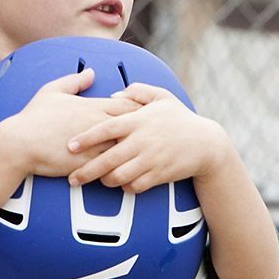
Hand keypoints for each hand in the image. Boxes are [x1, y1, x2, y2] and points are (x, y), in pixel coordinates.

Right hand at [0, 69, 139, 176]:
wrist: (18, 144)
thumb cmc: (33, 118)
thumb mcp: (51, 91)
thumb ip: (75, 81)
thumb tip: (92, 72)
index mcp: (93, 106)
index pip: (131, 104)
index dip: (140, 109)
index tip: (143, 115)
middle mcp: (98, 124)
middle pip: (136, 124)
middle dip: (144, 129)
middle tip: (150, 134)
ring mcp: (96, 145)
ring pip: (129, 146)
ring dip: (136, 148)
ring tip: (143, 152)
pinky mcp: (90, 163)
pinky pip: (116, 165)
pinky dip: (124, 166)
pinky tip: (129, 168)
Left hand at [66, 84, 233, 191]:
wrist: (207, 143)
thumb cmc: (182, 119)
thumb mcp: (163, 97)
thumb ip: (137, 91)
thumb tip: (114, 95)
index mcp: (139, 121)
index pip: (106, 128)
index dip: (86, 138)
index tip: (70, 146)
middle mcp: (143, 141)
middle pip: (106, 159)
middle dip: (86, 172)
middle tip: (73, 178)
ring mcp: (151, 159)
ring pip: (118, 176)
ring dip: (106, 180)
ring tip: (101, 179)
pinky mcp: (160, 174)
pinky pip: (136, 186)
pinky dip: (126, 187)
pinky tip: (124, 184)